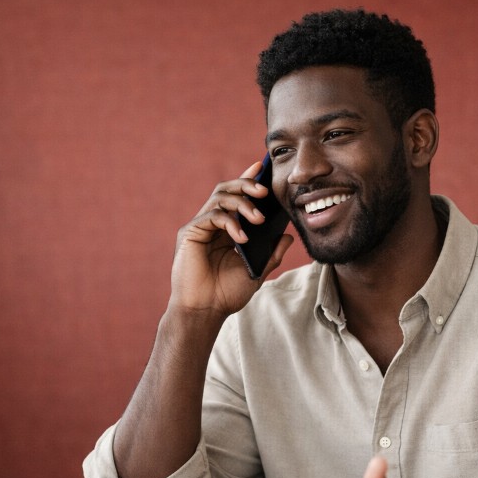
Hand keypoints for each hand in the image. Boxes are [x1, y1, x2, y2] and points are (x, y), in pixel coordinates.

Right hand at [169, 160, 292, 318]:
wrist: (206, 311)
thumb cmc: (227, 294)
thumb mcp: (257, 271)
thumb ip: (272, 254)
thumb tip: (288, 236)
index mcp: (226, 229)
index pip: (237, 197)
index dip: (248, 179)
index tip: (262, 166)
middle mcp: (211, 224)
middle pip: (227, 190)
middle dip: (247, 185)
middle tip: (265, 192)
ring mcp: (199, 227)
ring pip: (220, 197)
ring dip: (242, 203)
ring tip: (258, 218)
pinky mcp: (190, 233)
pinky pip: (211, 216)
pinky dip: (229, 223)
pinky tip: (241, 238)